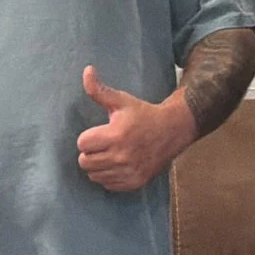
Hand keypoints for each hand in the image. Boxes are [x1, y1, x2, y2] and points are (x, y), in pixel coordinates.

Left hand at [75, 66, 191, 192]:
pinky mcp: (134, 182)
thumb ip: (99, 90)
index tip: (100, 133)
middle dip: (90, 152)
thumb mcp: (121, 100)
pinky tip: (118, 164)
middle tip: (102, 145)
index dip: (88, 137)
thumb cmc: (143, 114)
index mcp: (116, 135)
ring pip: (94, 175)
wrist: (172, 131)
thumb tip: (87, 70)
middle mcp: (121, 156)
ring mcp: (128, 172)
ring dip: (98, 165)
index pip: (82, 144)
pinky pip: (107, 185)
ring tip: (110, 154)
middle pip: (84, 162)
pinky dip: (108, 176)